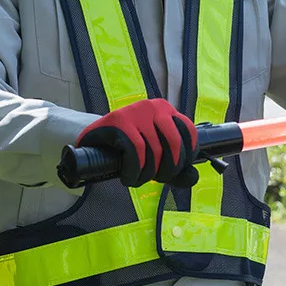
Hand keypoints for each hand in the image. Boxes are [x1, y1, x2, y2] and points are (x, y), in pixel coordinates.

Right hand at [77, 99, 198, 187]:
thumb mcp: (156, 158)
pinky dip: (133, 170)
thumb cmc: (127, 150)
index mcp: (167, 111)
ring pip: (154, 150)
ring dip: (147, 174)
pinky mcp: (118, 121)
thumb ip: (176, 169)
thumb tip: (194, 176)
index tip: (173, 171)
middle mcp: (154, 106)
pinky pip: (135, 151)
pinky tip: (128, 177)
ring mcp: (136, 111)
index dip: (185, 158)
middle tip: (155, 179)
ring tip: (137, 179)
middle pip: (174, 143)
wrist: (92, 142)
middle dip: (168, 169)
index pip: (189, 133)